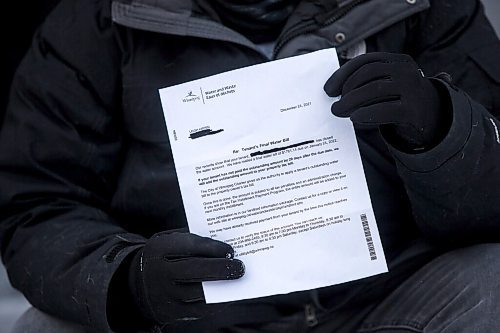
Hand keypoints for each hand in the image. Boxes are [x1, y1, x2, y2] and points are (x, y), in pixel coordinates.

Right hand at [128, 231, 244, 325]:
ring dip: (222, 286)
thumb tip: (223, 243)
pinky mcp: (170, 312)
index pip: (189, 245)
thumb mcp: (169, 240)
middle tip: (240, 267)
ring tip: (237, 279)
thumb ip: (192, 238)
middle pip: (194, 269)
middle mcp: (159, 272)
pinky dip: (216, 303)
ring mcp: (164, 294)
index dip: (212, 247)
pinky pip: (198, 309)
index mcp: (158, 249)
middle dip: (220, 268)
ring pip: (198, 291)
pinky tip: (228, 294)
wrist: (137, 284)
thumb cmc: (164, 256)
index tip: (230, 250)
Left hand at [324, 52, 446, 150]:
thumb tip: (333, 91)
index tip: (328, 89)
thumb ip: (366, 84)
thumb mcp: (386, 86)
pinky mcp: (413, 110)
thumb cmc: (400, 101)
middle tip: (335, 105)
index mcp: (398, 61)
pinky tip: (355, 118)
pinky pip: (386, 110)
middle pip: (368, 73)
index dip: (342, 74)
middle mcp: (406, 71)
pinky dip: (367, 113)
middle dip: (346, 89)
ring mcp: (412, 89)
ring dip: (351, 101)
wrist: (432, 119)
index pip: (365, 61)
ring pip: (375, 89)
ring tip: (339, 112)